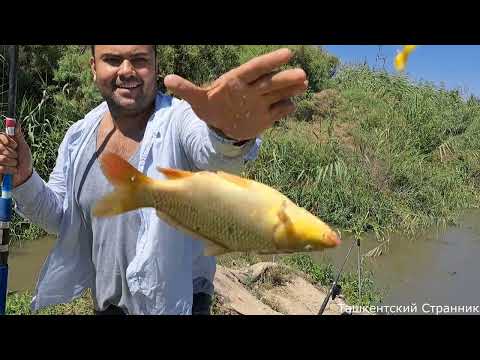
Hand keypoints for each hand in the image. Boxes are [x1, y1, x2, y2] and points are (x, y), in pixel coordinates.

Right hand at [0, 120, 32, 187]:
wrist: (25, 176)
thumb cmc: (24, 161)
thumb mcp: (23, 147)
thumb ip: (18, 135)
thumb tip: (16, 122)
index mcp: (1, 144)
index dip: (7, 141)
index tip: (14, 146)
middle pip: (0, 147)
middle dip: (12, 153)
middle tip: (15, 157)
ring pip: (1, 158)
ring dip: (12, 163)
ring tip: (15, 165)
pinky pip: (0, 167)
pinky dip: (10, 170)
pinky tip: (12, 172)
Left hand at [164, 48, 307, 140]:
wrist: (220, 124)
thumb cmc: (209, 107)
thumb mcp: (196, 100)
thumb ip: (186, 90)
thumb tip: (166, 80)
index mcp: (238, 80)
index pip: (255, 69)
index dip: (270, 62)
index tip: (287, 53)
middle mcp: (253, 89)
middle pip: (271, 82)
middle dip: (285, 78)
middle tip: (302, 74)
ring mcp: (261, 102)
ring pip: (279, 93)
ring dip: (291, 89)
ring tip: (304, 83)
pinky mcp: (266, 116)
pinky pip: (278, 111)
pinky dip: (284, 109)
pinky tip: (291, 106)